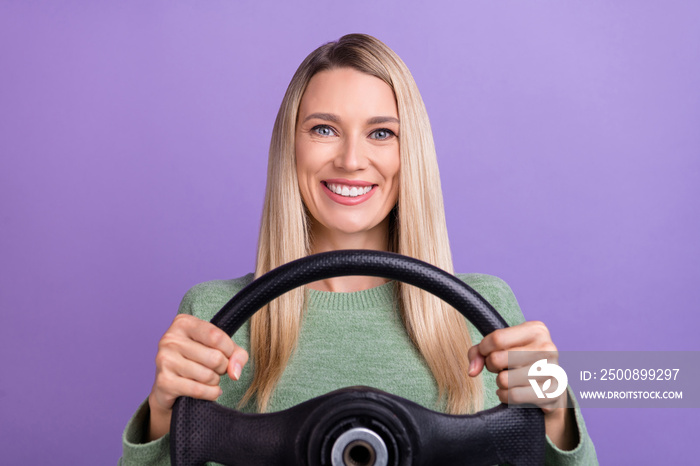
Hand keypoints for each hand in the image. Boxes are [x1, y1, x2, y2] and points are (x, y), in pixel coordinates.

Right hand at [146, 314, 248, 440]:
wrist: (170, 385)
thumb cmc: (198, 360)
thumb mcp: (221, 348)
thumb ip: (237, 354)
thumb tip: (235, 372)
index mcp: (183, 323)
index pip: (217, 336)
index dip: (229, 350)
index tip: (228, 355)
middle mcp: (171, 339)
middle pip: (214, 358)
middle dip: (223, 368)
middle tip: (217, 369)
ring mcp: (165, 360)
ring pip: (207, 376)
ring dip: (215, 381)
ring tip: (210, 378)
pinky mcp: (164, 381)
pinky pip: (198, 390)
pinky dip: (210, 393)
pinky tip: (209, 391)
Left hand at [467, 321, 576, 449]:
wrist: (550, 387)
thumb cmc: (520, 361)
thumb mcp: (500, 347)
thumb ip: (479, 352)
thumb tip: (472, 371)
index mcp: (536, 330)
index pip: (496, 338)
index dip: (484, 349)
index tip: (486, 353)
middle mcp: (547, 348)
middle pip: (498, 358)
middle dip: (491, 365)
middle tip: (500, 368)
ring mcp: (552, 371)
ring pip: (504, 380)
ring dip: (500, 383)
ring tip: (508, 379)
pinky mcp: (551, 394)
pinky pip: (513, 396)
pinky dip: (505, 396)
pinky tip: (510, 393)